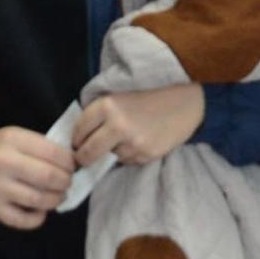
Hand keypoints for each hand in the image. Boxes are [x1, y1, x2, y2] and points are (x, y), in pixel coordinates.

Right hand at [0, 127, 73, 230]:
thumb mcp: (14, 136)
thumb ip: (39, 146)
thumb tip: (68, 163)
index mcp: (12, 140)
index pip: (53, 152)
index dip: (69, 162)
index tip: (72, 166)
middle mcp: (4, 163)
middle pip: (49, 177)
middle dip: (66, 181)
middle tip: (67, 182)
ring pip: (39, 199)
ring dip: (56, 199)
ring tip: (59, 196)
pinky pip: (22, 220)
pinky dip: (38, 218)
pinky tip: (41, 211)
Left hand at [72, 83, 204, 167]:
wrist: (184, 105)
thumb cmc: (148, 99)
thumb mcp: (119, 98)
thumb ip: (98, 115)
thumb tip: (77, 139)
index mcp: (107, 105)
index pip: (78, 130)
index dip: (75, 139)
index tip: (77, 143)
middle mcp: (117, 124)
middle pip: (86, 153)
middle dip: (83, 157)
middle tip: (84, 157)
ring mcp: (131, 142)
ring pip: (108, 158)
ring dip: (111, 153)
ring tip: (125, 138)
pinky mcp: (144, 155)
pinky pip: (126, 161)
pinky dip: (128, 154)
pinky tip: (139, 141)